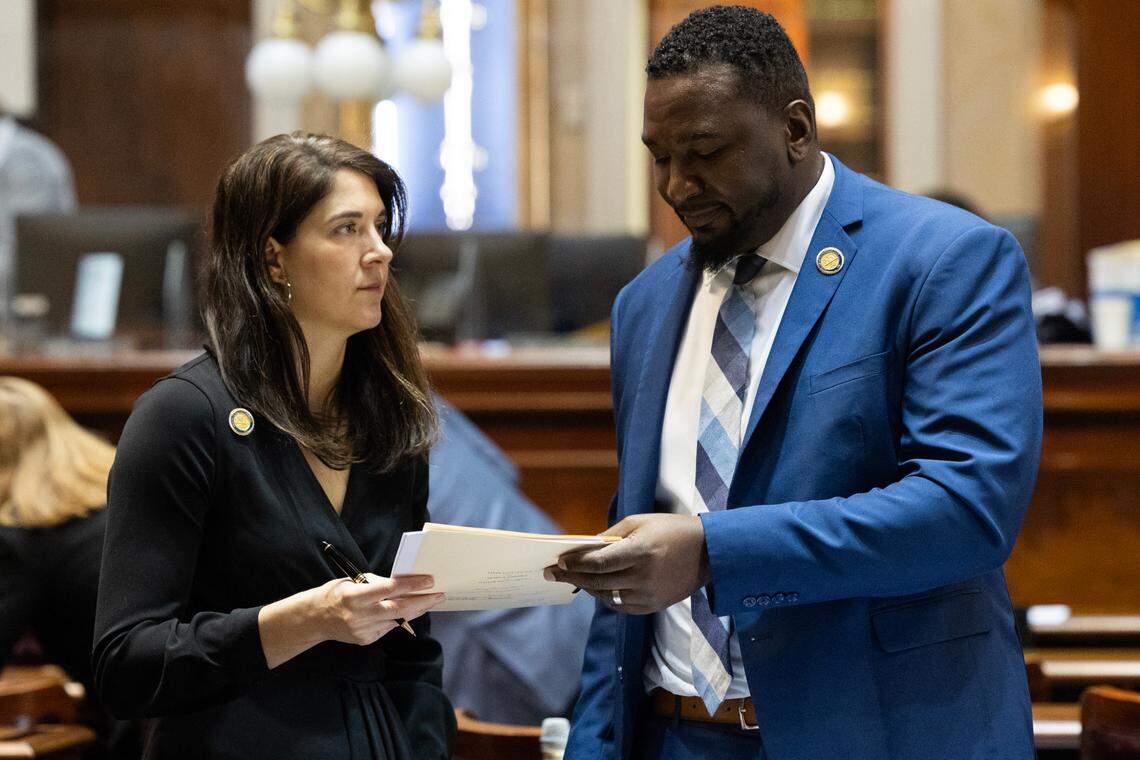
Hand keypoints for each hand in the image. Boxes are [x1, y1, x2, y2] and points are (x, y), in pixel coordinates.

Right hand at [311, 573, 443, 645]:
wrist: (315, 619)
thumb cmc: (336, 594)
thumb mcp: (352, 581)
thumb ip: (376, 584)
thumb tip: (403, 583)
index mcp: (355, 596)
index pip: (389, 589)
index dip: (411, 584)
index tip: (429, 580)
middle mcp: (360, 615)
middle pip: (399, 609)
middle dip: (422, 602)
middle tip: (439, 595)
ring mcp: (363, 630)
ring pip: (397, 620)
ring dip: (415, 610)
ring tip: (430, 601)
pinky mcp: (365, 640)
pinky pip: (387, 628)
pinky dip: (397, 619)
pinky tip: (405, 611)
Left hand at [544, 514, 710, 614]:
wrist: (709, 552)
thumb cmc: (671, 529)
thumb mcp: (640, 522)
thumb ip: (610, 537)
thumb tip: (584, 548)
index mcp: (640, 551)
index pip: (598, 562)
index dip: (575, 563)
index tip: (559, 562)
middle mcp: (643, 576)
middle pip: (597, 581)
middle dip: (572, 577)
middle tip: (553, 574)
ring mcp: (649, 594)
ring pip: (606, 596)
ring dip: (587, 588)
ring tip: (574, 580)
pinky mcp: (655, 606)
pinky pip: (622, 606)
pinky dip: (606, 598)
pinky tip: (597, 588)